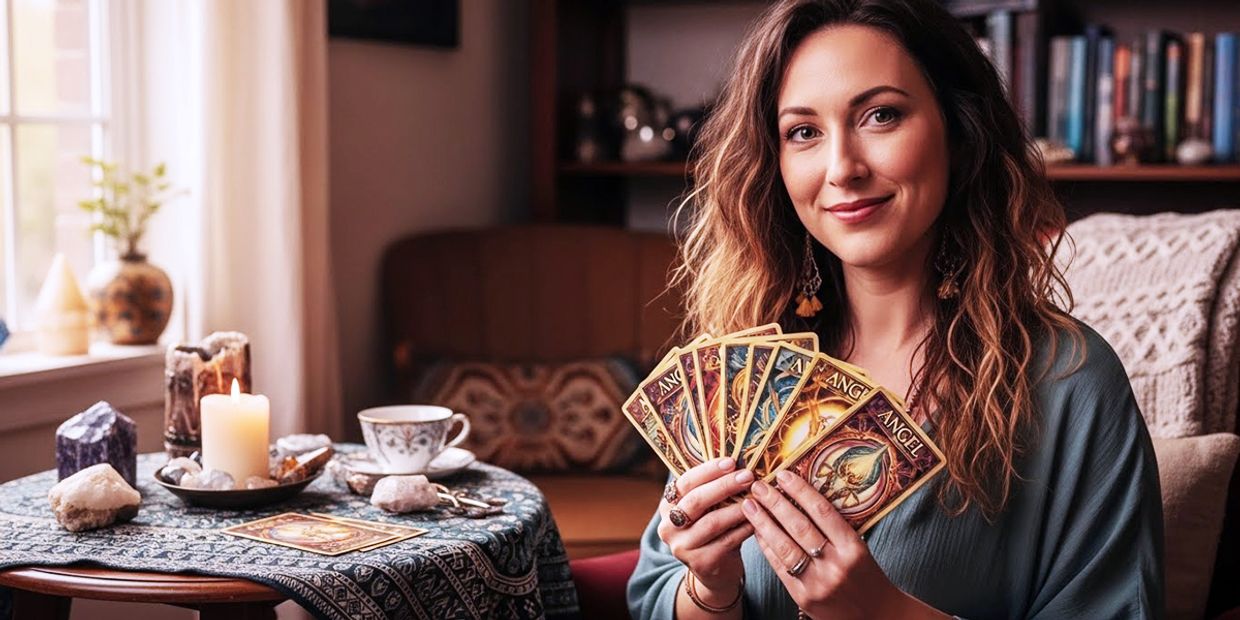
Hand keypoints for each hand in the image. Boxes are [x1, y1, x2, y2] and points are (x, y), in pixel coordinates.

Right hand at [658, 457, 754, 592]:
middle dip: (724, 486)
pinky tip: (757, 520)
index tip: (732, 462)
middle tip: (748, 476)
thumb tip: (739, 459)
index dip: (708, 470)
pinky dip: (744, 528)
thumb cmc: (714, 529)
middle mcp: (668, 526)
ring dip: (737, 507)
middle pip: (696, 501)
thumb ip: (714, 487)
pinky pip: (727, 541)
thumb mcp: (708, 508)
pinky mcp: (700, 563)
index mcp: (667, 506)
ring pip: (712, 522)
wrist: (715, 570)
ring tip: (757, 498)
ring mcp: (682, 547)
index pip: (685, 482)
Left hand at [742, 470, 947, 619]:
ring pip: (785, 547)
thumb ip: (835, 529)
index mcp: (853, 548)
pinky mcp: (804, 598)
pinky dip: (767, 548)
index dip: (801, 491)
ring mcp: (818, 583)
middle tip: (758, 485)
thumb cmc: (866, 577)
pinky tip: (757, 532)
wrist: (876, 617)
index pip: (823, 512)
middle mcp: (835, 565)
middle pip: (800, 527)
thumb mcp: (859, 550)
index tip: (783, 475)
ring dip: (764, 524)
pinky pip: (780, 568)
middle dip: (775, 503)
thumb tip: (801, 497)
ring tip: (750, 506)